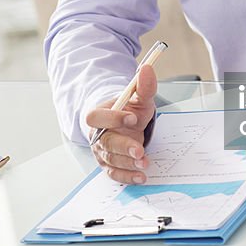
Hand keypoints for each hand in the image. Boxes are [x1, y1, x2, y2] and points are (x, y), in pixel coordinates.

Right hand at [85, 65, 156, 183]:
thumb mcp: (139, 97)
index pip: (97, 117)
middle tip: (140, 151)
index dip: (113, 118)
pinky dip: (127, 176)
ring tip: (144, 163)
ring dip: (128, 163)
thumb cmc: (129, 110)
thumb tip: (148, 69)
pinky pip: (114, 173)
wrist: (126, 124)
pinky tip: (140, 176)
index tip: (132, 118)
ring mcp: (102, 151)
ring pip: (110, 159)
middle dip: (122, 146)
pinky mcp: (109, 165)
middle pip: (104, 142)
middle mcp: (96, 135)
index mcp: (99, 114)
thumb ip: (144, 86)